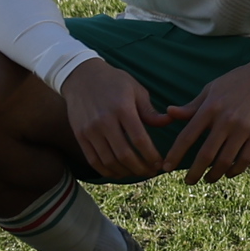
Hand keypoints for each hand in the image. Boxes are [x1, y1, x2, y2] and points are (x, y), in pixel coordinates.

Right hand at [58, 56, 166, 182]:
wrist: (81, 77)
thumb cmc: (114, 82)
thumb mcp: (136, 90)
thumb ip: (150, 111)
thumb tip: (169, 122)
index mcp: (122, 109)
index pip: (139, 139)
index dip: (151, 155)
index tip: (160, 163)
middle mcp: (104, 122)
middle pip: (124, 154)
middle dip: (140, 168)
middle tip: (152, 172)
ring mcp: (90, 131)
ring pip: (108, 161)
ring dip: (125, 172)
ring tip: (138, 173)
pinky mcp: (80, 136)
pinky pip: (93, 160)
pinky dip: (107, 171)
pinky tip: (119, 172)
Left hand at [154, 53, 249, 182]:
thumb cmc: (237, 81)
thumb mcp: (212, 89)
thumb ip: (192, 106)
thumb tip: (168, 113)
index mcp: (210, 108)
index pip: (187, 136)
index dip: (175, 154)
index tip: (166, 167)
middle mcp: (226, 120)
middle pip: (205, 155)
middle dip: (194, 173)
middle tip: (188, 181)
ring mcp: (244, 127)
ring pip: (225, 161)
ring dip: (214, 175)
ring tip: (209, 179)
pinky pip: (245, 158)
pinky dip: (235, 170)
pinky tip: (229, 173)